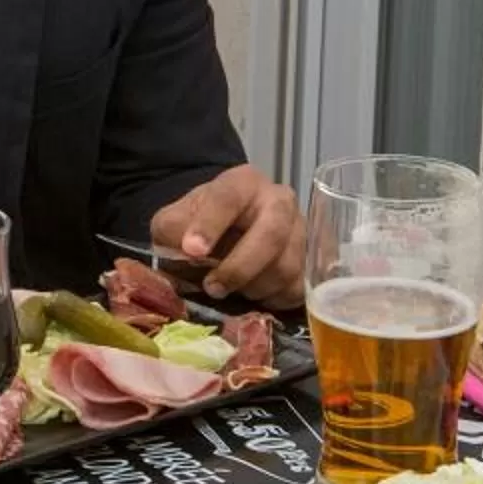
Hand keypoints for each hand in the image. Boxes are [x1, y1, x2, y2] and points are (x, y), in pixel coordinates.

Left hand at [151, 166, 306, 307]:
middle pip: (272, 234)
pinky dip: (271, 300)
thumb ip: (172, 231)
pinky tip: (251, 295)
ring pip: (286, 267)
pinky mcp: (310, 263)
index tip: (191, 250)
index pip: (229, 198)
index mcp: (242, 183)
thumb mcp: (175, 221)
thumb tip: (185, 252)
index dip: (210, 225)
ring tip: (229, 290)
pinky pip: (296, 289)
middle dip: (239, 267)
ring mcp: (300, 231)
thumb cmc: (200, 225)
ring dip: (252, 287)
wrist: (226, 233)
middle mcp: (279, 201)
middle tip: (212, 286)